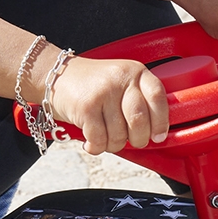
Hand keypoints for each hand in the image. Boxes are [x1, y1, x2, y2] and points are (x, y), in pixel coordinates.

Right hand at [46, 52, 168, 154]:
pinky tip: (91, 141)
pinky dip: (96, 146)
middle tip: (131, 141)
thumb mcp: (121, 82)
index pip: (157, 97)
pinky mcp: (86, 107)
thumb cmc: (93, 86)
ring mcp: (103, 92)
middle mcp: (120, 79)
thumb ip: (140, 100)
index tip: (158, 136)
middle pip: (140, 120)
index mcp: (135, 71)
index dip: (161, 121)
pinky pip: (99, 139)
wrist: (56, 76)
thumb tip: (155, 134)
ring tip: (104, 136)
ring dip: (113, 144)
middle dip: (138, 139)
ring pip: (119, 134)